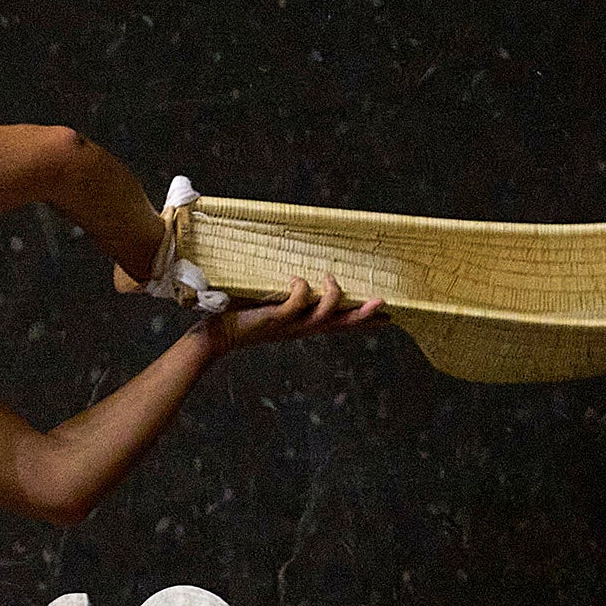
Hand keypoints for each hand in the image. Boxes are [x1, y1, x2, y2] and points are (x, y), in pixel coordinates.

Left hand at [193, 275, 382, 355]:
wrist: (218, 333)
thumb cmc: (243, 315)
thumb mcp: (272, 304)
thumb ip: (288, 293)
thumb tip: (300, 271)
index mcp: (304, 325)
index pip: (340, 324)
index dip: (363, 321)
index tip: (387, 317)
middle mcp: (301, 328)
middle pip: (341, 324)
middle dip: (363, 315)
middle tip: (383, 303)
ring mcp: (290, 324)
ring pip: (325, 313)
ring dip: (332, 293)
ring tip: (330, 277)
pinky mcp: (276, 318)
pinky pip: (298, 302)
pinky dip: (301, 287)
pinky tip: (295, 278)